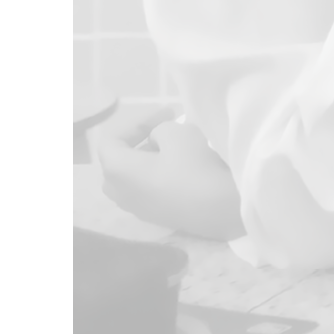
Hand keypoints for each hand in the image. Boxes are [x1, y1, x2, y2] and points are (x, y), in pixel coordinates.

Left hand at [90, 103, 245, 241]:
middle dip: (138, 143)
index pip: (111, 139)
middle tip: (162, 132)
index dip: (136, 121)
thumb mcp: (178, 132)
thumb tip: (159, 141)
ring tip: (172, 152)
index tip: (165, 115)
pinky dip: (156, 178)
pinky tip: (180, 173)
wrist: (221, 211)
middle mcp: (118, 192)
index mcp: (116, 170)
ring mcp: (136, 209)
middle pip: (118, 161)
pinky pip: (146, 192)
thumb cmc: (194, 169)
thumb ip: (159, 129)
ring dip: (147, 162)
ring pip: (132, 178)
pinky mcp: (155, 218)